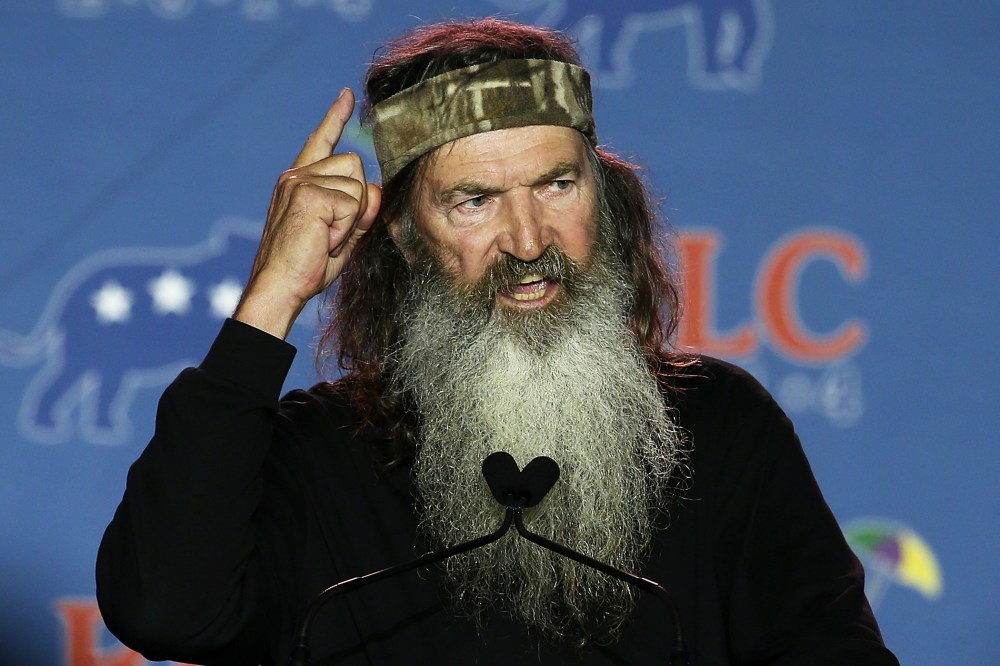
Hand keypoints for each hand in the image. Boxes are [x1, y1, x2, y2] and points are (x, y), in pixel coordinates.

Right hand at [234, 89, 381, 338]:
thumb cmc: (306, 267)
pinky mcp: (307, 194)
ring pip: (358, 185)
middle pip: (355, 164)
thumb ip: (359, 210)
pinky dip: (346, 229)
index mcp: (300, 181)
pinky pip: (353, 204)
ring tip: (326, 239)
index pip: (322, 141)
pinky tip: (324, 242)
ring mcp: (299, 181)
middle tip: (333, 234)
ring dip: (352, 219)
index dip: (336, 117)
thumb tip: (377, 189)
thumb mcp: (341, 235)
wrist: (280, 288)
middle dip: (358, 203)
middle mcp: (296, 175)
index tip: (348, 96)